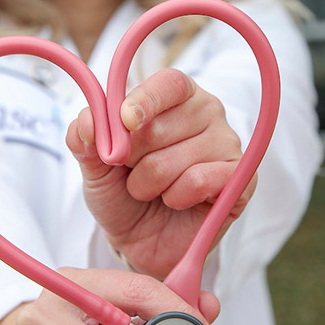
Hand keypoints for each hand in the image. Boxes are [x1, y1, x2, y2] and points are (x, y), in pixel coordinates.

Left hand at [67, 69, 256, 278]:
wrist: (142, 241)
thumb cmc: (123, 195)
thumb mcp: (95, 168)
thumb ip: (85, 140)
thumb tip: (86, 119)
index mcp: (174, 98)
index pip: (168, 83)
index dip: (145, 100)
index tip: (124, 120)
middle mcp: (206, 113)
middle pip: (160, 126)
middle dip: (132, 161)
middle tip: (134, 172)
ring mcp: (227, 144)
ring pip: (174, 161)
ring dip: (150, 186)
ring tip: (155, 191)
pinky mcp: (240, 178)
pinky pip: (199, 181)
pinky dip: (176, 198)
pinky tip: (177, 202)